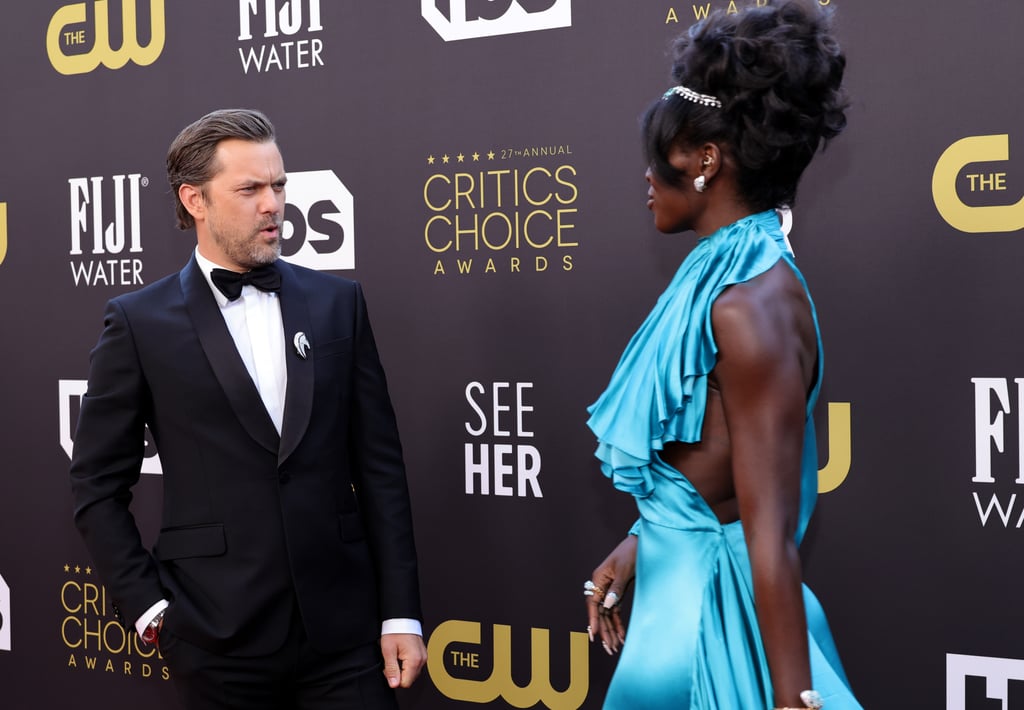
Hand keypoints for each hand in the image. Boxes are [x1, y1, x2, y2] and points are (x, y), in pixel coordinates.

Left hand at [380, 633, 426, 688]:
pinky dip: (407, 664)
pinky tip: (401, 655)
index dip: (394, 679)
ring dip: (403, 670)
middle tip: (391, 661)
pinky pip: (415, 666)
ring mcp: (423, 657)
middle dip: (398, 675)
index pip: (405, 683)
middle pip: (409, 679)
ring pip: (412, 674)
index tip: (389, 669)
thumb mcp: (388, 651)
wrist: (402, 619)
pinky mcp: (422, 655)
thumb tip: (394, 684)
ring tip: (396, 657)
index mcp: (414, 660)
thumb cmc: (395, 631)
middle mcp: (422, 659)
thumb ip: (391, 669)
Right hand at [587, 534, 636, 654]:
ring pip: (607, 613)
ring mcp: (609, 589)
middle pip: (600, 611)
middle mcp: (602, 585)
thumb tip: (607, 605)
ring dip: (611, 630)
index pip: (593, 603)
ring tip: (614, 647)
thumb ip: (616, 589)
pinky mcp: (618, 592)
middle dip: (604, 630)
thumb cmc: (632, 553)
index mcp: (598, 578)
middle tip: (609, 649)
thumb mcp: (625, 571)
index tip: (595, 635)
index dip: (593, 619)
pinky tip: (621, 636)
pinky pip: (615, 611)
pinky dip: (618, 623)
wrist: (642, 544)